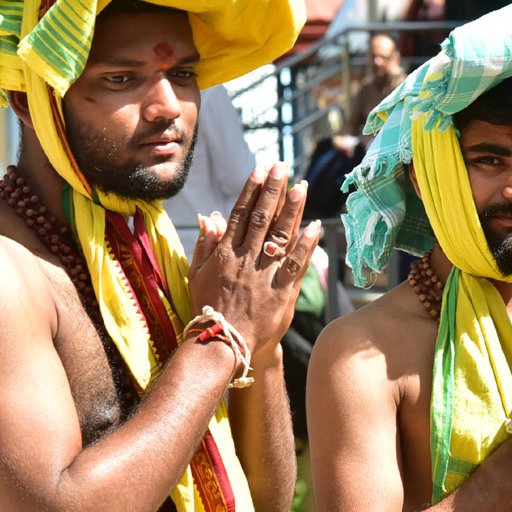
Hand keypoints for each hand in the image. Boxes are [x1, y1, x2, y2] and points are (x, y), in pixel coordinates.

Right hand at [187, 164, 320, 354]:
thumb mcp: (196, 275)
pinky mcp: (282, 292)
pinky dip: (305, 245)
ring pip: (280, 236)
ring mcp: (264, 275)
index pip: (240, 214)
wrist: (222, 343)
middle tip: (283, 167)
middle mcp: (245, 259)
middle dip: (273, 190)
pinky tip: (315, 226)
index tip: (261, 169)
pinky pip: (295, 264)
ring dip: (292, 210)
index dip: (252, 190)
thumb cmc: (208, 309)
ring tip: (301, 186)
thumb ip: (205, 244)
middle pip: (262, 218)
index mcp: (225, 253)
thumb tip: (210, 216)